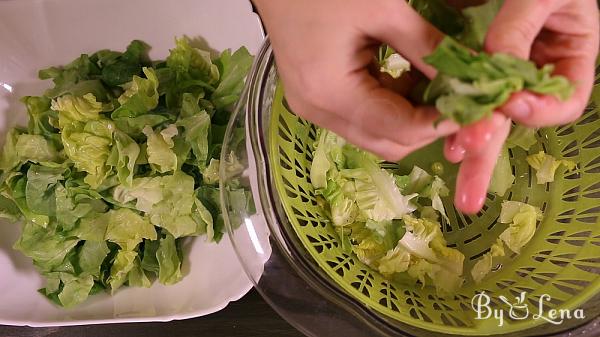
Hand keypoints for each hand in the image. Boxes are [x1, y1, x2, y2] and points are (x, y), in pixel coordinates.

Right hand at [252, 0, 458, 159]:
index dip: (440, 122)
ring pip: (376, 134)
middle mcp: (318, 111)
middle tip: (459, 97)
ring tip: (437, 82)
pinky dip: (392, 103)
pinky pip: (363, 116)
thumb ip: (427, 47)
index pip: (398, 130)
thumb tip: (469, 77)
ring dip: (411, 115)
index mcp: (330, 92)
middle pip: (386, 143)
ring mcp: (315, 108)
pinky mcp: (316, 99)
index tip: (474, 105)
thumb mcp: (382, 9)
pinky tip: (409, 76)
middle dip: (427, 125)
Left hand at [446, 0, 598, 212]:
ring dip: (465, 139)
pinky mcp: (471, 61)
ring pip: (483, 111)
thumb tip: (494, 70)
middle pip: (512, 122)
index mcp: (566, 58)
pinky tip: (430, 123)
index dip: (537, 110)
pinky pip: (459, 88)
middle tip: (468, 197)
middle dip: (488, 154)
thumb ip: (521, 30)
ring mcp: (501, 70)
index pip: (560, 103)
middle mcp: (532, 71)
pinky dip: (446, 105)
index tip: (512, 102)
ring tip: (448, 166)